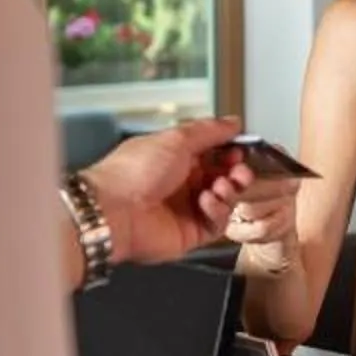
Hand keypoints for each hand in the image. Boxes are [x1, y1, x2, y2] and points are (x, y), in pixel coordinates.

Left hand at [83, 117, 294, 261]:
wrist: (114, 211)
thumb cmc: (134, 171)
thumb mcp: (176, 139)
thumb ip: (209, 131)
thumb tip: (233, 122)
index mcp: (174, 156)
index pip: (213, 152)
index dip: (230, 151)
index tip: (241, 149)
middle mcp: (181, 182)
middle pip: (223, 177)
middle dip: (236, 172)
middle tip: (240, 170)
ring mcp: (186, 208)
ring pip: (224, 200)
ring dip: (228, 191)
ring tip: (220, 186)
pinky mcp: (190, 233)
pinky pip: (217, 223)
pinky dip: (218, 211)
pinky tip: (207, 202)